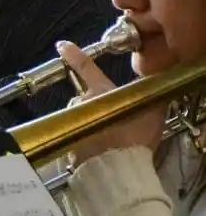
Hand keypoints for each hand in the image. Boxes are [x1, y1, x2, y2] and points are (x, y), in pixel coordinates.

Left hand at [57, 41, 166, 164]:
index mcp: (101, 93)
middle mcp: (82, 104)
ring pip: (79, 117)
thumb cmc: (135, 139)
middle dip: (96, 106)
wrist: (118, 170)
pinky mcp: (67, 142)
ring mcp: (72, 124)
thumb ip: (147, 95)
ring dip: (89, 122)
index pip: (86, 68)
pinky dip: (85, 139)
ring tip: (108, 137)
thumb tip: (152, 83)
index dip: (73, 55)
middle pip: (85, 98)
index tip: (62, 46)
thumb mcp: (150, 112)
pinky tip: (99, 148)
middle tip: (114, 121)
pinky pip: (75, 135)